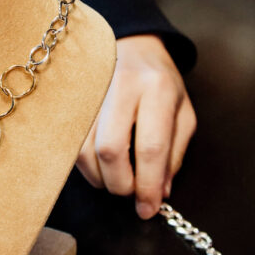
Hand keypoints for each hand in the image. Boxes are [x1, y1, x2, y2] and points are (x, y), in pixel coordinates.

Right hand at [76, 34, 195, 218]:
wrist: (133, 45)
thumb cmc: (161, 84)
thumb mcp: (183, 114)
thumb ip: (174, 154)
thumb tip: (159, 193)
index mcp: (158, 89)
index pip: (151, 147)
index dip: (148, 186)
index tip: (148, 209)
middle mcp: (122, 86)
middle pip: (111, 150)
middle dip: (120, 184)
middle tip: (130, 192)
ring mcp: (91, 90)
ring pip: (85, 150)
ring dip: (101, 178)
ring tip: (117, 178)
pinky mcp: (71, 98)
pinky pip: (71, 144)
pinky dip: (86, 166)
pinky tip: (101, 165)